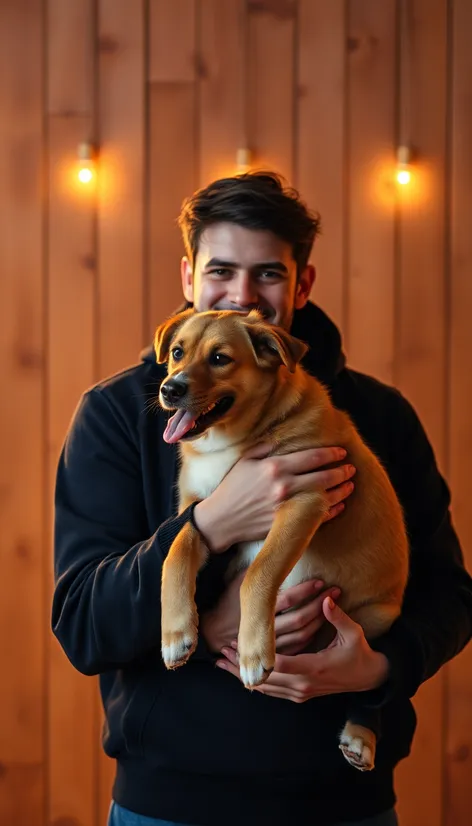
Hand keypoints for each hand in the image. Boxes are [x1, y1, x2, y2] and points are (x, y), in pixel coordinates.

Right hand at [193, 444, 355, 552]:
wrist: (221, 520)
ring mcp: (288, 507)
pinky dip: (332, 511)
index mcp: (275, 467)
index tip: (341, 451)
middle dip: (341, 471)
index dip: (331, 453)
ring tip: (350, 485)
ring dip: (342, 490)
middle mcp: (284, 486)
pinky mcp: (288, 524)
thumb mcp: (245, 460)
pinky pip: (317, 518)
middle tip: (351, 468)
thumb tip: (284, 437)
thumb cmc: (231, 488)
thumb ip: (266, 447)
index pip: (312, 457)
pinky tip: (339, 505)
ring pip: (325, 497)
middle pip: (323, 477)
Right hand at [201, 575, 340, 654]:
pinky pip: (299, 646)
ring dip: (320, 619)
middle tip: (335, 590)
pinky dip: (312, 635)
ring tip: (332, 603)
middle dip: (320, 604)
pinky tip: (321, 623)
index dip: (306, 590)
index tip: (320, 582)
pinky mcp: (274, 654)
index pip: (287, 599)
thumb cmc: (226, 604)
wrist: (214, 634)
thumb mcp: (237, 582)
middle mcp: (265, 628)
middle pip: (299, 619)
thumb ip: (255, 570)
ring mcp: (271, 644)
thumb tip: (272, 550)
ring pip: (302, 634)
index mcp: (257, 608)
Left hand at [216, 597, 389, 701]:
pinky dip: (257, 683)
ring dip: (245, 676)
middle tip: (221, 652)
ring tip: (224, 664)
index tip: (238, 644)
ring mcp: (302, 692)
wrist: (368, 678)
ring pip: (267, 688)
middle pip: (266, 678)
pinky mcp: (301, 695)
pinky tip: (243, 675)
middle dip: (242, 666)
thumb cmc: (359, 652)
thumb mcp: (353, 632)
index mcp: (314, 667)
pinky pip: (274, 692)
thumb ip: (337, 616)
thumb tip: (326, 597)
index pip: (279, 663)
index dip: (257, 655)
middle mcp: (305, 684)